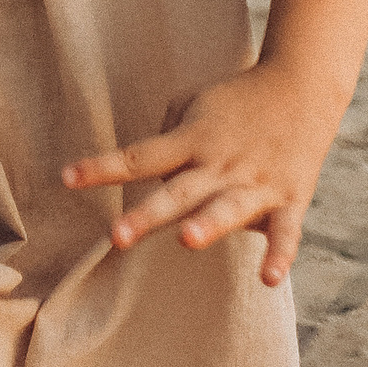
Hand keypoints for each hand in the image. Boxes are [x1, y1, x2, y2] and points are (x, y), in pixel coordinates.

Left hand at [63, 63, 337, 284]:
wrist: (300, 87)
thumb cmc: (237, 100)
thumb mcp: (193, 103)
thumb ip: (166, 135)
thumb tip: (146, 172)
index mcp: (191, 139)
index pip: (139, 156)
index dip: (102, 168)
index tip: (66, 179)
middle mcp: (218, 163)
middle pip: (177, 192)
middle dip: (148, 215)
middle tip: (116, 236)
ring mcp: (254, 182)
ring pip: (227, 208)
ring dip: (209, 225)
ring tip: (188, 241)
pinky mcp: (290, 198)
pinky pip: (285, 232)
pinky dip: (279, 255)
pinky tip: (269, 279)